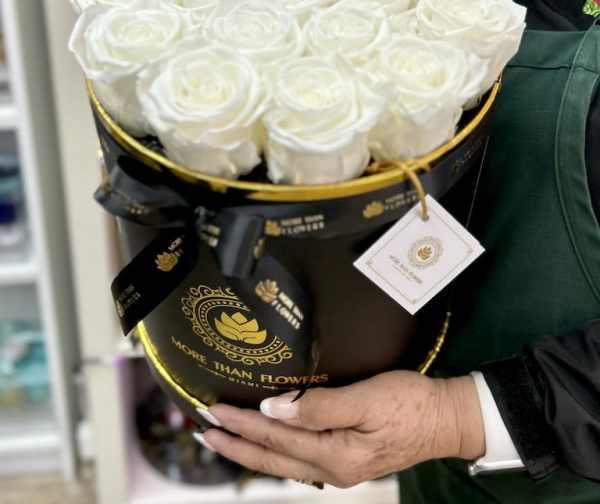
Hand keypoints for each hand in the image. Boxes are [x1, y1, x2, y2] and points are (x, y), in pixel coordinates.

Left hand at [197, 371, 484, 487]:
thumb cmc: (410, 403)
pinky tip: (266, 442)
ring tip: (224, 436)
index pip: (276, 438)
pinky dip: (273, 449)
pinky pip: (297, 458)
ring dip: (249, 448)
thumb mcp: (367, 399)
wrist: (445, 419)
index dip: (243, 423)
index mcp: (334, 455)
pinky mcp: (344, 458)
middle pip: (271, 459)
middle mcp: (331, 469)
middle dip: (234, 445)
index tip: (214, 410)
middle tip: (203, 431)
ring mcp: (338, 467)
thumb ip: (319, 407)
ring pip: (282, 462)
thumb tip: (274, 409)